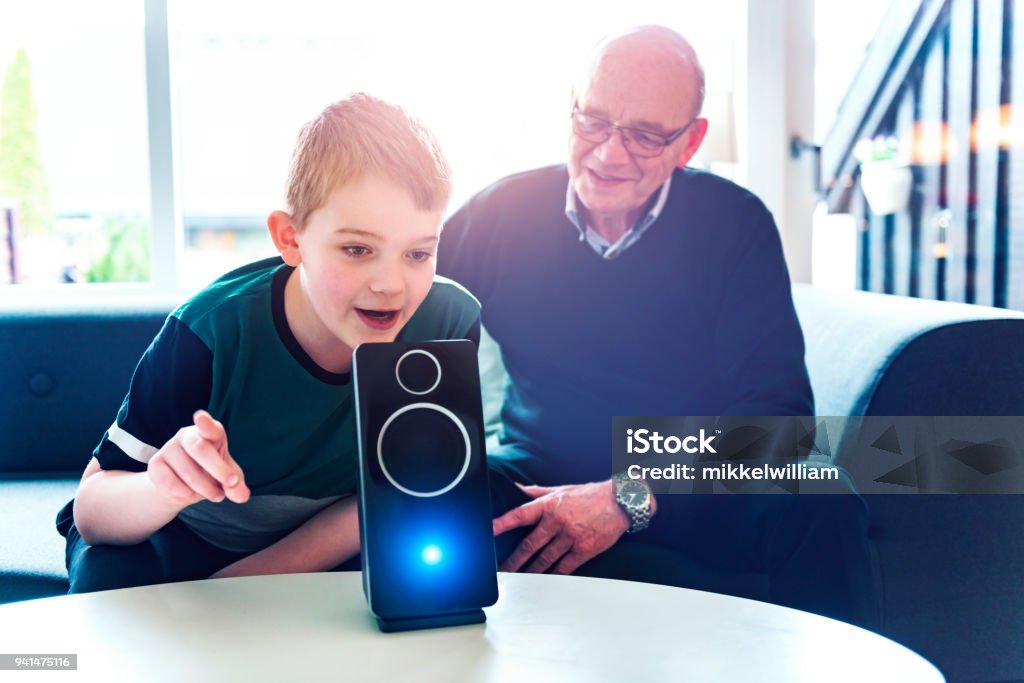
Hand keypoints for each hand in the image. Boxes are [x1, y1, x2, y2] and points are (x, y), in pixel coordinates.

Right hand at [147, 410, 249, 508]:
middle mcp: (187, 435)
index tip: (201, 418)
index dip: (205, 423)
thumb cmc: (210, 475)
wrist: (181, 488)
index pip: (208, 427)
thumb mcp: (228, 480)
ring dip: (205, 489)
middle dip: (219, 470)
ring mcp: (169, 448)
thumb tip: (242, 495)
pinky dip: (184, 493)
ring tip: (213, 493)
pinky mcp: (155, 463)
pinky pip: (170, 483)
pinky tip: (189, 492)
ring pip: (189, 472)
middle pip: (201, 449)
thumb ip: (236, 486)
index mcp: (209, 433)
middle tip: (232, 483)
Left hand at [493, 480, 628, 575]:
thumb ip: (535, 492)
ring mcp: (571, 537)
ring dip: (530, 571)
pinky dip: (554, 575)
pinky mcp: (584, 549)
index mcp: (549, 505)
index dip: (502, 523)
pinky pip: (565, 567)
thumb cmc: (589, 495)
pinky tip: (545, 581)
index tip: (488, 532)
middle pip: (530, 544)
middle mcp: (557, 521)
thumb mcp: (560, 489)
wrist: (620, 501)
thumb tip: (515, 489)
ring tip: (519, 580)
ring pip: (545, 559)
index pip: (520, 515)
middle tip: (502, 571)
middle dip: (513, 560)